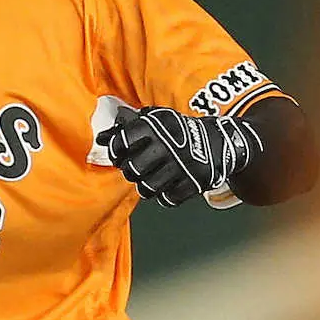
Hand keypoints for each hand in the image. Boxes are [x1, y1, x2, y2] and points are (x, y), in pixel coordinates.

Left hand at [96, 107, 262, 207]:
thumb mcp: (155, 121)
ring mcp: (182, 165)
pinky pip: (169, 198)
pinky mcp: (195, 181)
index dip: (116, 150)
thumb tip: (99, 139)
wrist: (220, 141)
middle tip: (136, 169)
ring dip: (146, 187)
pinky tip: (168, 186)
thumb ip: (126, 128)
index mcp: (155, 126)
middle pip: (133, 169)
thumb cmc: (177, 131)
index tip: (119, 154)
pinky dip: (165, 196)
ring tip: (150, 180)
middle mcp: (167, 145)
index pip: (122, 141)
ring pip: (148, 188)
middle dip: (131, 172)